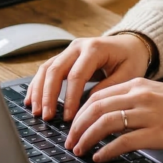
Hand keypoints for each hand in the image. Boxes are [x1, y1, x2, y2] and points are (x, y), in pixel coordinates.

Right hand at [26, 34, 149, 119]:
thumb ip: (109, 88)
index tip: (68, 118)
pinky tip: (31, 100)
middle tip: (46, 116)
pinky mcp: (65, 57)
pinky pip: (46, 69)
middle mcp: (78, 46)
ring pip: (47, 69)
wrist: (130, 44)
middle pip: (55, 70)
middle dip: (48, 95)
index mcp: (94, 49)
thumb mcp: (129, 74)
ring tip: (36, 112)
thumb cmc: (131, 59)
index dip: (70, 98)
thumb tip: (88, 105)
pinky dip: (37, 85)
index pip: (76, 75)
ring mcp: (69, 50)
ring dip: (39, 91)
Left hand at [65, 79, 162, 162]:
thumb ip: (133, 99)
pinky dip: (106, 150)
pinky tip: (100, 157)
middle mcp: (141, 96)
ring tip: (79, 150)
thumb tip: (106, 114)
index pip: (98, 95)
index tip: (72, 125)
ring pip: (105, 124)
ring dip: (87, 138)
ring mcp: (149, 114)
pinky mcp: (157, 133)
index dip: (80, 112)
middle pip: (96, 108)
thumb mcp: (157, 95)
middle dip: (77, 126)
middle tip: (69, 141)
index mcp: (138, 84)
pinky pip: (123, 142)